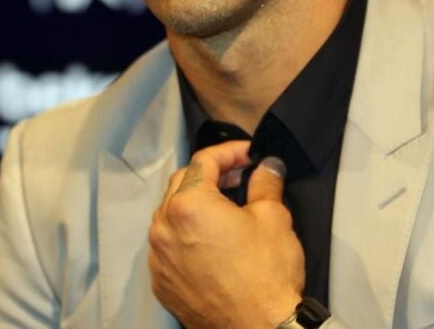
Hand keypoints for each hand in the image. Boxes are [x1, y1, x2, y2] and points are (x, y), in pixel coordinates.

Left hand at [148, 141, 304, 328]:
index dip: (230, 152)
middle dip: (210, 175)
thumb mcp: (273, 218)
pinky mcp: (162, 281)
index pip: (204, 161)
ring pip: (170, 214)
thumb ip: (265, 183)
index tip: (249, 155)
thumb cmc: (266, 277)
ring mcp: (159, 257)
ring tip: (225, 208)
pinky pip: (168, 246)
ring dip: (194, 204)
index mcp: (189, 205)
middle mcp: (164, 227)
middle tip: (239, 176)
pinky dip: (186, 235)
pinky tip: (211, 240)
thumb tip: (267, 167)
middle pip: (182, 183)